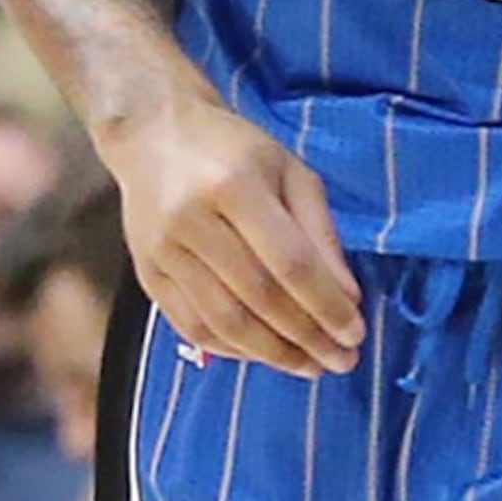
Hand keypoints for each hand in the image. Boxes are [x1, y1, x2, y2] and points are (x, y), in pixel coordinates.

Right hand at [101, 93, 359, 376]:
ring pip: (224, 322)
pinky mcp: (146, 274)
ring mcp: (162, 251)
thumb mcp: (290, 172)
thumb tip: (346, 299)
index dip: (326, 306)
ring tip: (309, 366)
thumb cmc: (233, 150)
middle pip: (258, 298)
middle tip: (342, 361)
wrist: (152, 135)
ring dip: (273, 354)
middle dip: (307, 338)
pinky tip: (264, 354)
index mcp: (234, 185)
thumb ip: (320, 233)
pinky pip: (191, 327)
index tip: (355, 334)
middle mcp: (191, 220)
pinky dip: (233, 350)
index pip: (290, 262)